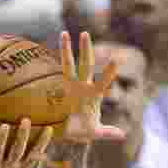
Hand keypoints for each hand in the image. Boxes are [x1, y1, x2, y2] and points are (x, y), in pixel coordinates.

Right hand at [58, 30, 125, 144]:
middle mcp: (82, 87)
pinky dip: (51, 66)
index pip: (102, 82)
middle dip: (85, 49)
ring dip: (66, 49)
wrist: (65, 133)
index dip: (108, 72)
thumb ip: (107, 132)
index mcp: (93, 96)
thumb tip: (122, 135)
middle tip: (85, 33)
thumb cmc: (81, 131)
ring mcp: (69, 87)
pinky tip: (45, 51)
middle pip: (85, 64)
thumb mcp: (95, 132)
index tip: (115, 59)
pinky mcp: (59, 90)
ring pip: (67, 65)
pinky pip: (56, 76)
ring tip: (64, 33)